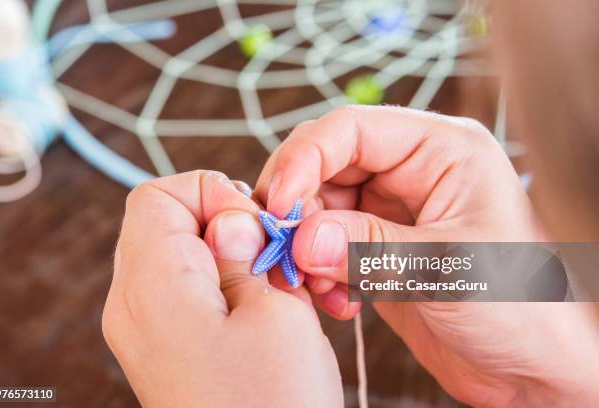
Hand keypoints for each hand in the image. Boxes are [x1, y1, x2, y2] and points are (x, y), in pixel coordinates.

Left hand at [102, 171, 342, 406]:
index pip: (157, 196)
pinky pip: (185, 292)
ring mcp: (143, 330)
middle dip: (227, 225)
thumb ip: (244, 252)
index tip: (256, 223)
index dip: (210, 192)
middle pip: (166, 224)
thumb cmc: (274, 404)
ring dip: (232, 258)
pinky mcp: (162, 348)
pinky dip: (225, 286)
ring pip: (181, 257)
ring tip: (277, 288)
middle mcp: (132, 305)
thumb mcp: (275, 311)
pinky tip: (264, 310)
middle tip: (274, 257)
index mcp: (152, 286)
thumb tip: (229, 219)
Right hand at [255, 106, 598, 405]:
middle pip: (325, 165)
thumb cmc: (519, 307)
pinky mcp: (377, 246)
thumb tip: (301, 237)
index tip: (278, 205)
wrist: (530, 366)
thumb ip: (370, 248)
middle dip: (298, 208)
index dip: (304, 158)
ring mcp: (392, 209)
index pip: (351, 129)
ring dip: (305, 248)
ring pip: (319, 207)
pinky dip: (317, 271)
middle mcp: (412, 170)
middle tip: (285, 252)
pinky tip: (339, 303)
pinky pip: (326, 245)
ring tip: (319, 288)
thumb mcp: (447, 268)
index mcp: (441, 149)